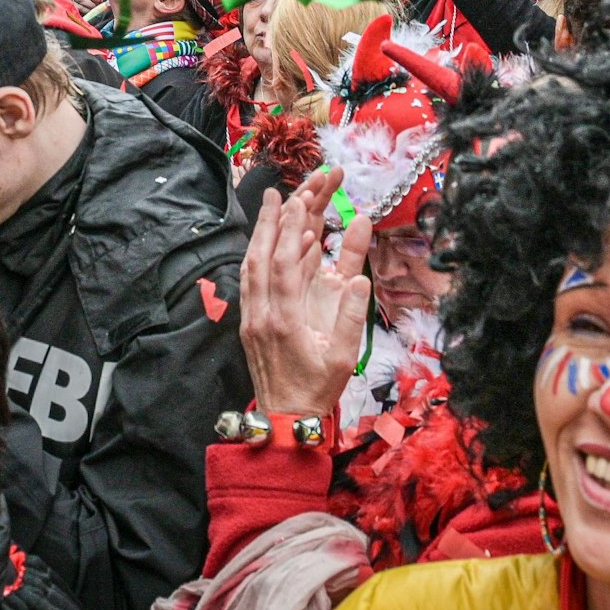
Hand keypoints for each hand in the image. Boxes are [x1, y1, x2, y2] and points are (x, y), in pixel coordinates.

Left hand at [239, 167, 372, 415]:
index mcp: (285, 321)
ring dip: (261, 231)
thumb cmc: (319, 389)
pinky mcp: (249, 321)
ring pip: (251, 265)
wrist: (285, 420)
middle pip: (263, 256)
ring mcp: (251, 317)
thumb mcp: (344, 356)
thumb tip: (361, 279)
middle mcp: (262, 314)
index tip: (302, 201)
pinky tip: (265, 239)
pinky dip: (257, 253)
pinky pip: (249, 279)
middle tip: (286, 189)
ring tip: (272, 202)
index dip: (292, 231)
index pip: (284, 265)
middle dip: (275, 219)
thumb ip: (352, 316)